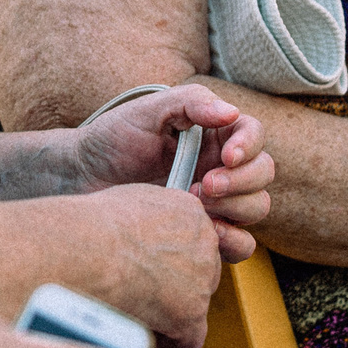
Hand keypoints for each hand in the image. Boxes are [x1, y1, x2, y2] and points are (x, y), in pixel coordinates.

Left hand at [68, 86, 274, 260]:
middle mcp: (222, 166)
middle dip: (241, 181)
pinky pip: (241, 244)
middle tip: (201, 186)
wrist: (83, 178)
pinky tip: (202, 232)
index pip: (254, 135)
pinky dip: (232, 241)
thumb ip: (189, 103)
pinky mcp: (206, 231)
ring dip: (234, 208)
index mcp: (214, 133)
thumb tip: (230, 112)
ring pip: (257, 207)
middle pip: (263, 173)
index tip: (227, 157)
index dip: (249, 146)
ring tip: (190, 203)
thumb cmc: (113, 139)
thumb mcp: (146, 111)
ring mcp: (218, 201)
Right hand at [75, 184, 222, 347]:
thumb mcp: (129, 201)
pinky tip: (143, 338)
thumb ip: (150, 217)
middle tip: (143, 291)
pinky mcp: (192, 315)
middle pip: (198, 270)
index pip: (191, 237)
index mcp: (189, 211)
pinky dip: (167, 342)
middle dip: (175, 283)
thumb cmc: (92, 225)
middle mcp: (204, 242)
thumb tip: (144, 232)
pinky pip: (188, 337)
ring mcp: (201, 280)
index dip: (170, 255)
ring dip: (168, 312)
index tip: (151, 264)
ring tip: (135, 313)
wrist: (87, 251)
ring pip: (193, 303)